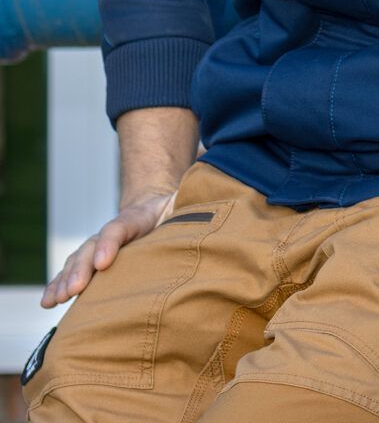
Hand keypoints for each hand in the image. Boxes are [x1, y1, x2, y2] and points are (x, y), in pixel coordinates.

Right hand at [40, 185, 176, 307]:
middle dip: (81, 270)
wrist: (153, 208)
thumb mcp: (183, 205)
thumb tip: (203, 206)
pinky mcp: (91, 262)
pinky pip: (70, 273)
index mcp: (135, 219)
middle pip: (92, 249)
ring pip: (77, 262)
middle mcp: (110, 234)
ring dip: (65, 281)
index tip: (104, 263)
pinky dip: (57, 286)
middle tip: (75, 289)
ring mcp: (97, 247)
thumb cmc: (173, 212)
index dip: (110, 244)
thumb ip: (189, 204)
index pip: (118, 228)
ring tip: (57, 298)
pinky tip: (48, 302)